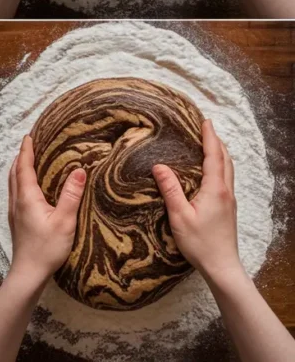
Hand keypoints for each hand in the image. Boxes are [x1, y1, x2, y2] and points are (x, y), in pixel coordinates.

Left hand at [7, 135, 85, 284]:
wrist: (29, 272)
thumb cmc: (47, 248)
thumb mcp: (65, 221)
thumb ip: (71, 195)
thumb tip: (79, 171)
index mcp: (26, 197)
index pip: (24, 166)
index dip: (27, 150)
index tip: (29, 136)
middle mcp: (16, 201)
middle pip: (15, 172)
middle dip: (22, 156)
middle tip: (31, 144)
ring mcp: (14, 211)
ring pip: (13, 182)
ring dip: (19, 168)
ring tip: (29, 160)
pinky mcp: (16, 220)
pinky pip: (15, 192)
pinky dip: (20, 181)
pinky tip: (29, 187)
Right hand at [152, 120, 240, 279]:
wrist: (222, 266)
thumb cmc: (200, 243)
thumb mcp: (179, 216)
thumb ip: (170, 190)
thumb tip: (159, 166)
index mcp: (215, 190)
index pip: (214, 156)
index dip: (210, 137)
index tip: (205, 121)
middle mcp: (226, 192)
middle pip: (225, 159)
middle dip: (216, 141)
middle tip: (205, 128)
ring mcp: (229, 200)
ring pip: (228, 169)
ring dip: (219, 153)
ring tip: (208, 143)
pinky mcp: (228, 208)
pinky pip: (225, 179)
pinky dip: (219, 166)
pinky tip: (209, 170)